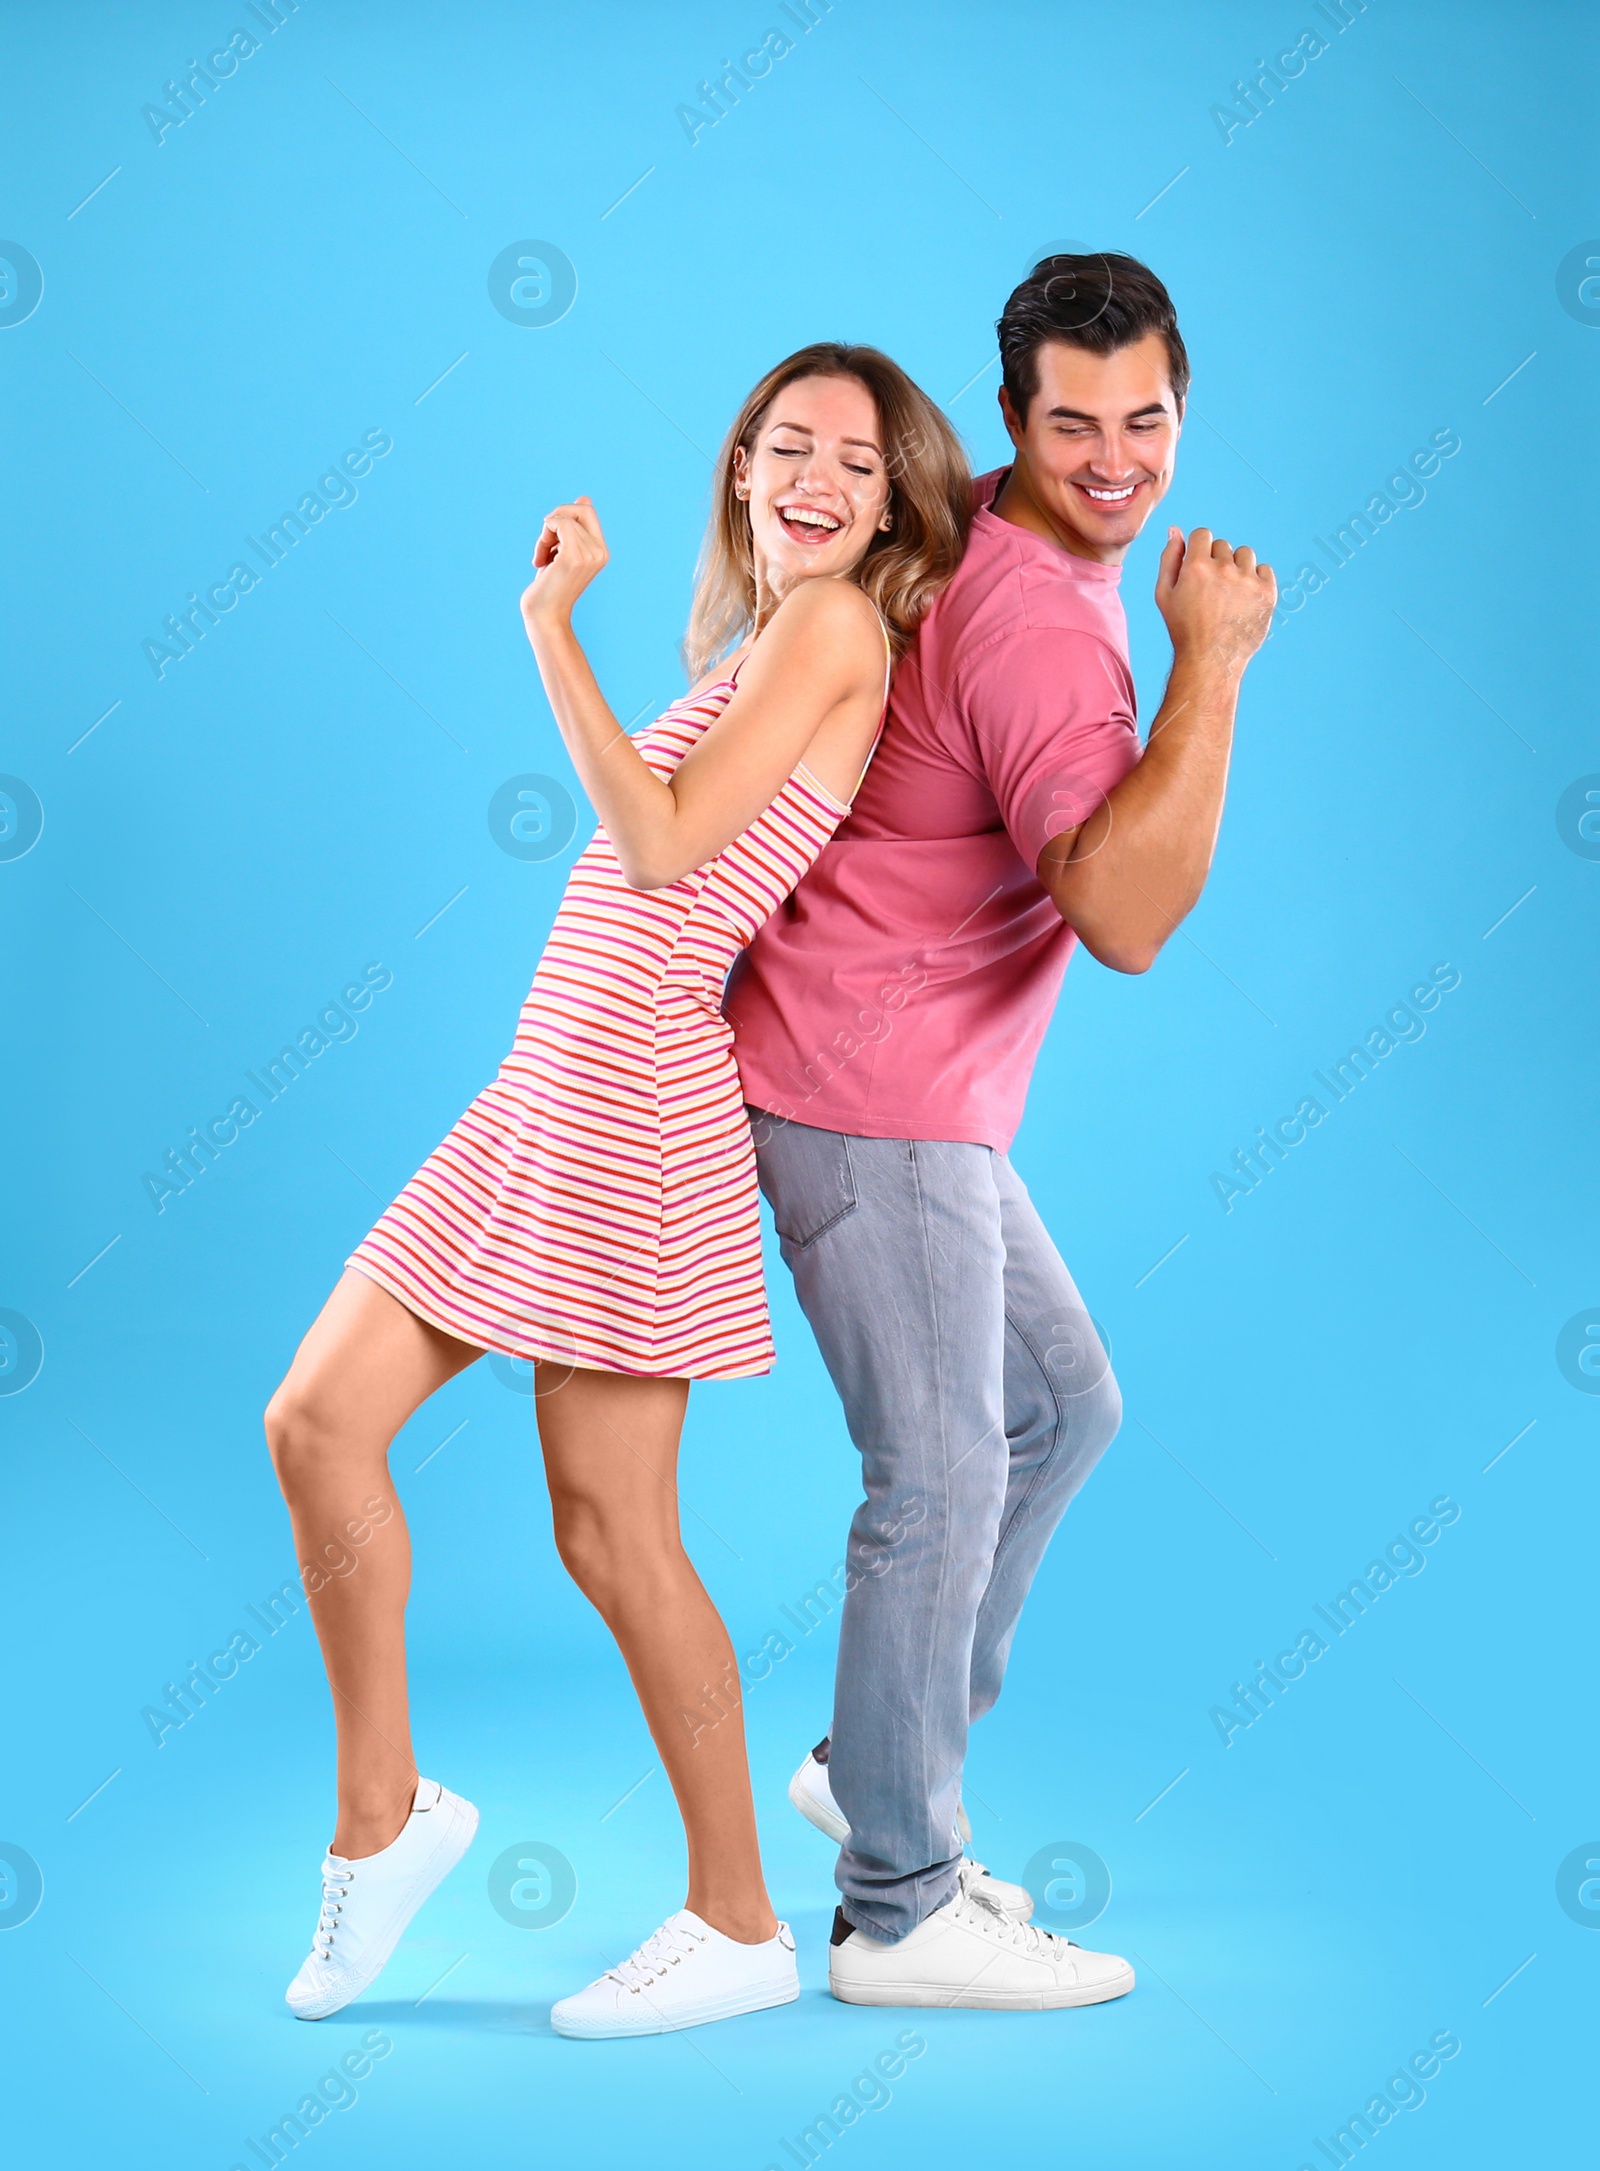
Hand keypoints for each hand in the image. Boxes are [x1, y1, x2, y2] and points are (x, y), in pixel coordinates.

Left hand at [521, 495, 607, 633]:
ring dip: (545, 534)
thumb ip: (574, 528)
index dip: (566, 515)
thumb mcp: (563, 552)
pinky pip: (557, 524)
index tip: (553, 538)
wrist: (545, 616)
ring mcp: (589, 554)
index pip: (588, 511)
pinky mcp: (574, 557)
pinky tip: (538, 560)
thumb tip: (585, 498)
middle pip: (581, 508)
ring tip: (541, 557)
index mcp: (602, 552)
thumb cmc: (550, 587)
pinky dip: (543, 537)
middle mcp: (600, 552)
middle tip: (546, 541)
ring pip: (564, 518)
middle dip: (557, 517)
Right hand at [1155, 527, 1275, 670]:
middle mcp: (1224, 569)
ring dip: (1237, 567)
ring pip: (1245, 554)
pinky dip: (1256, 580)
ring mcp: (1248, 580)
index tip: (1199, 569)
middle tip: (1211, 591)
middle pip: (1223, 545)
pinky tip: (1244, 599)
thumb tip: (1175, 530)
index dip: (1199, 550)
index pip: (1203, 534)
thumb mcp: (1165, 594)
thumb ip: (1169, 558)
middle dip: (1216, 562)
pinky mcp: (1267, 592)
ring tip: (1229, 594)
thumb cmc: (1184, 628)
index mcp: (1197, 566)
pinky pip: (1264, 569)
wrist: (1211, 660)